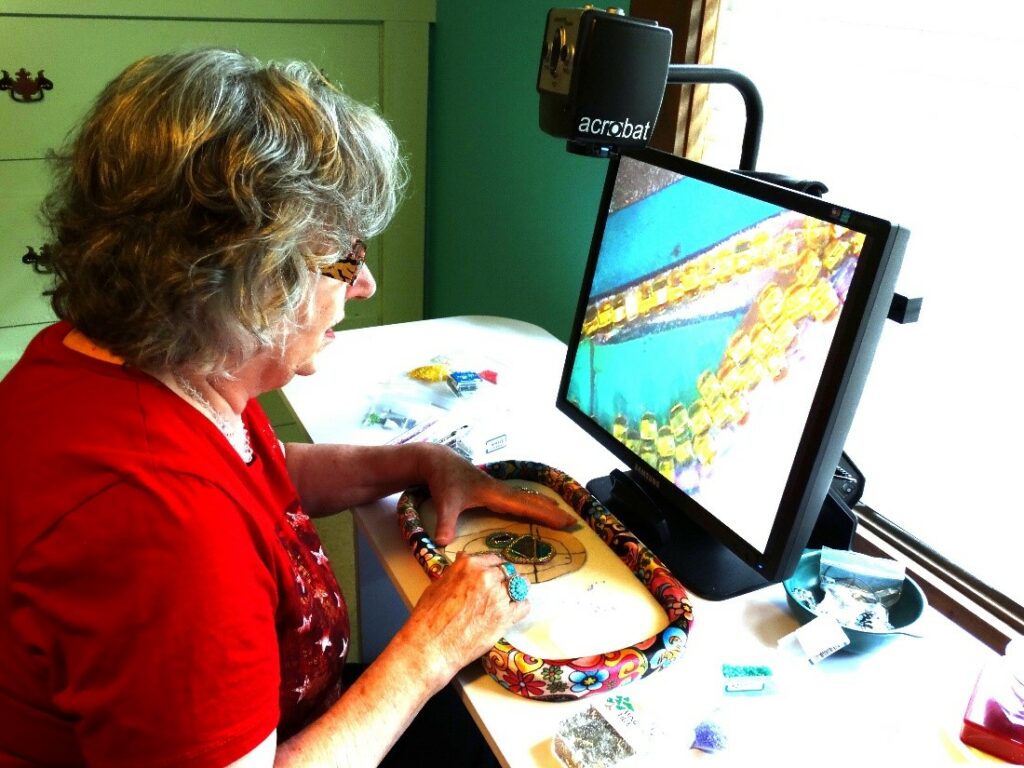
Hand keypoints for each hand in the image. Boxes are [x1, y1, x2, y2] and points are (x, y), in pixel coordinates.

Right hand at [405, 552, 528, 680]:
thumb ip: (456, 572)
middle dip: (504, 579)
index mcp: (469, 565)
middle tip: (499, 589)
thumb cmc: (428, 617)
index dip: (493, 567)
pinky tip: (513, 611)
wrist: (431, 646)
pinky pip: (524, 606)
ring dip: (515, 591)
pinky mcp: (506, 617)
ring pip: (519, 586)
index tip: (493, 574)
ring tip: (509, 599)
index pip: (493, 559)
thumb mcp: (438, 584)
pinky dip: (520, 607)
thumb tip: (464, 561)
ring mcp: (498, 596)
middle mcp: (486, 576)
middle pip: (507, 571)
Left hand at [418, 446, 575, 544]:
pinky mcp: (492, 490)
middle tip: (573, 521)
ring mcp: (497, 489)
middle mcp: (500, 490)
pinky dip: (531, 504)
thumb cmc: (443, 480)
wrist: (437, 460)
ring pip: (527, 498)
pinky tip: (534, 507)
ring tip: (561, 515)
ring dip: (544, 506)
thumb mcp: (444, 502)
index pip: (526, 506)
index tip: (564, 521)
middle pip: (532, 501)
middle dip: (551, 511)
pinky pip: (518, 499)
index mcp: (495, 493)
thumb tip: (443, 543)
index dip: (545, 514)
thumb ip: (445, 522)